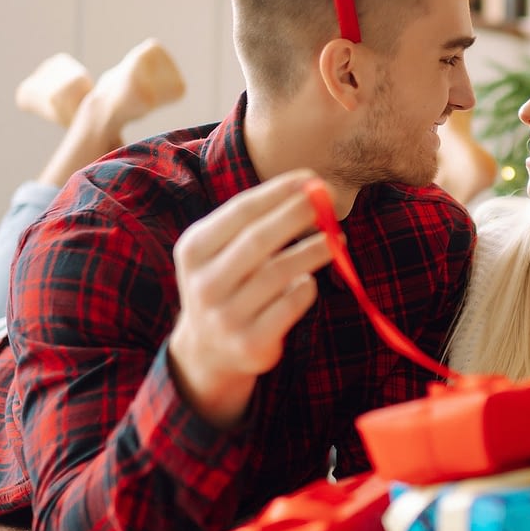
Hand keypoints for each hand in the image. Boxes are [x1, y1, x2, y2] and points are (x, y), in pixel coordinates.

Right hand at [167, 169, 334, 428]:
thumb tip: (311, 189)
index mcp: (194, 250)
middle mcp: (205, 283)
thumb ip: (257, 222)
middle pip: (258, 239)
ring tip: (335, 238)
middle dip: (298, 214)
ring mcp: (226, 316)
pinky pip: (291, 303)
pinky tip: (310, 280)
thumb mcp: (221, 251)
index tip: (311, 178)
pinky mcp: (251, 342)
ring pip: (280, 272)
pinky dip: (307, 286)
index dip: (279, 192)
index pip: (241, 211)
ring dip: (315, 250)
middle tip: (329, 200)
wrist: (207, 352)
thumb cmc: (228, 283)